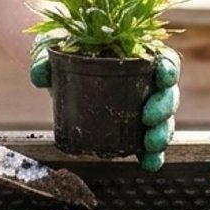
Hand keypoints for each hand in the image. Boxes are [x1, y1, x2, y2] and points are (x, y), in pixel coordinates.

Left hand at [30, 39, 180, 170]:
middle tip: (148, 118)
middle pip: (168, 93)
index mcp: (137, 54)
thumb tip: (40, 76)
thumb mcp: (55, 45)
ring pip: (164, 120)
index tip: (163, 75)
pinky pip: (148, 143)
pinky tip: (148, 164)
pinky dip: (152, 155)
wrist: (61, 63)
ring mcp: (141, 105)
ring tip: (150, 145)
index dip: (169, 67)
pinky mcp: (131, 127)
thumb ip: (46, 59)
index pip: (164, 58)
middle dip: (164, 107)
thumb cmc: (66, 48)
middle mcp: (145, 80)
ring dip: (161, 133)